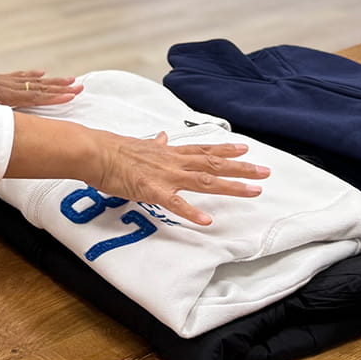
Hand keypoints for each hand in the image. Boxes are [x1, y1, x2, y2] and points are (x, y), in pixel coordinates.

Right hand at [93, 131, 269, 226]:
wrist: (95, 152)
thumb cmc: (112, 149)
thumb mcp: (139, 144)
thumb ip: (154, 144)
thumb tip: (162, 138)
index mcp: (169, 153)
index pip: (203, 150)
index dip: (225, 150)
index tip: (245, 150)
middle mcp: (173, 162)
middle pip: (213, 165)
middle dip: (241, 169)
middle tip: (265, 172)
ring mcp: (165, 176)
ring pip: (204, 180)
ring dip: (231, 186)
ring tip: (253, 191)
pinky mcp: (152, 190)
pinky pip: (175, 203)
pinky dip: (191, 212)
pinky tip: (207, 221)